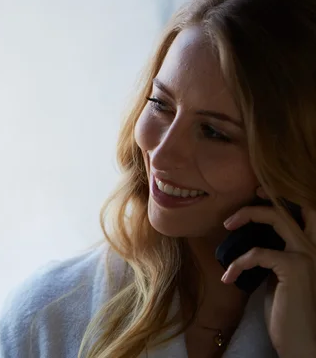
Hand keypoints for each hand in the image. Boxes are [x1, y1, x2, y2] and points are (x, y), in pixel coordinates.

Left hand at [221, 188, 315, 356]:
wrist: (301, 341)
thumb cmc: (287, 310)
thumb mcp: (278, 275)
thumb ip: (273, 254)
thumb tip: (250, 238)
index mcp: (311, 247)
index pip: (304, 212)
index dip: (282, 196)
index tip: (258, 192)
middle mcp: (315, 247)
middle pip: (293, 205)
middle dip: (269, 194)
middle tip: (248, 194)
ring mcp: (308, 256)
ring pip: (276, 217)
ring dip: (246, 215)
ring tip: (227, 226)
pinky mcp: (294, 268)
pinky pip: (258, 252)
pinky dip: (238, 262)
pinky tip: (228, 278)